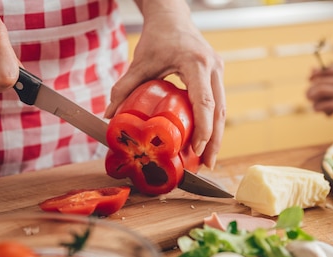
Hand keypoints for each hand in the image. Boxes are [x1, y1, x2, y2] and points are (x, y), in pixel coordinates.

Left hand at [104, 3, 224, 168]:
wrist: (172, 17)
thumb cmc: (158, 37)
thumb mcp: (140, 62)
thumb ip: (125, 87)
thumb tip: (109, 115)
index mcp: (196, 63)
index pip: (205, 101)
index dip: (203, 128)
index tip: (197, 149)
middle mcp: (213, 68)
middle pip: (220, 111)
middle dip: (215, 140)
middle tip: (208, 164)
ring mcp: (218, 72)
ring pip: (223, 110)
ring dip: (217, 135)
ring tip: (209, 158)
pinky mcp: (217, 76)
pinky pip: (219, 104)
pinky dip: (213, 124)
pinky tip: (206, 141)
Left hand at [306, 65, 332, 116]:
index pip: (322, 72)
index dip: (313, 78)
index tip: (311, 83)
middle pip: (317, 83)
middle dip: (310, 91)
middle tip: (308, 96)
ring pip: (318, 94)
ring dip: (313, 100)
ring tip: (314, 105)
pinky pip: (324, 106)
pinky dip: (319, 108)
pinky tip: (320, 110)